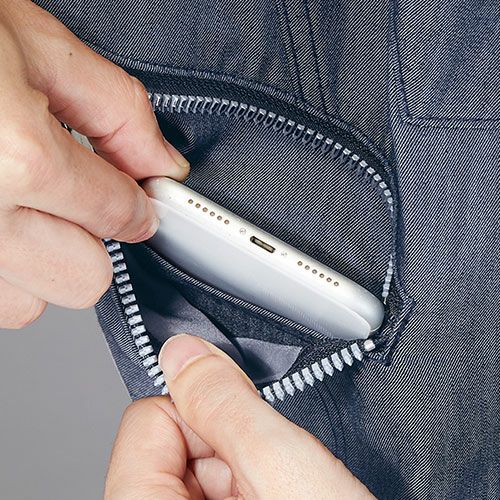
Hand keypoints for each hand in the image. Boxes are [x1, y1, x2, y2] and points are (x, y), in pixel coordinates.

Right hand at [0, 1, 188, 327]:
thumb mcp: (35, 45)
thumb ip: (116, 110)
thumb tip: (160, 162)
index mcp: (17, 157)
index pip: (119, 217)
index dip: (138, 207)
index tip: (136, 202)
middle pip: (85, 280)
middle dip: (93, 243)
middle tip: (74, 201)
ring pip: (31, 304)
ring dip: (42, 264)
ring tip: (19, 206)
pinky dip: (3, 272)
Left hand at [105, 335, 373, 498]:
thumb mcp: (281, 468)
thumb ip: (224, 402)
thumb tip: (180, 352)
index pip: (148, 419)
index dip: (204, 413)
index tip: (245, 431)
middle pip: (171, 446)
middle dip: (228, 448)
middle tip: (271, 478)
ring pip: (196, 468)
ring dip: (243, 471)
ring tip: (281, 497)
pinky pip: (213, 493)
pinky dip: (249, 489)